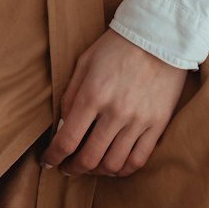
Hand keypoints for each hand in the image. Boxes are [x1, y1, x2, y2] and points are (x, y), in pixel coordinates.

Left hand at [40, 27, 188, 178]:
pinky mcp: (157, 124)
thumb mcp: (85, 62)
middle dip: (72, 168)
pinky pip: (138, 160)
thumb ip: (70, 95)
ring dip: (96, 172)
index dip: (54, 156)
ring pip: (112, 164)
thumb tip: (63, 125)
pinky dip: (123, 170)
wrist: (160, 35)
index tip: (49, 161)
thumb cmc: (117, 46)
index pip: (67, 139)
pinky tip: (114, 165)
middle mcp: (115, 112)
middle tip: (68, 167)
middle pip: (88, 158)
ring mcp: (138, 120)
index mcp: (93, 94)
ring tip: (90, 167)